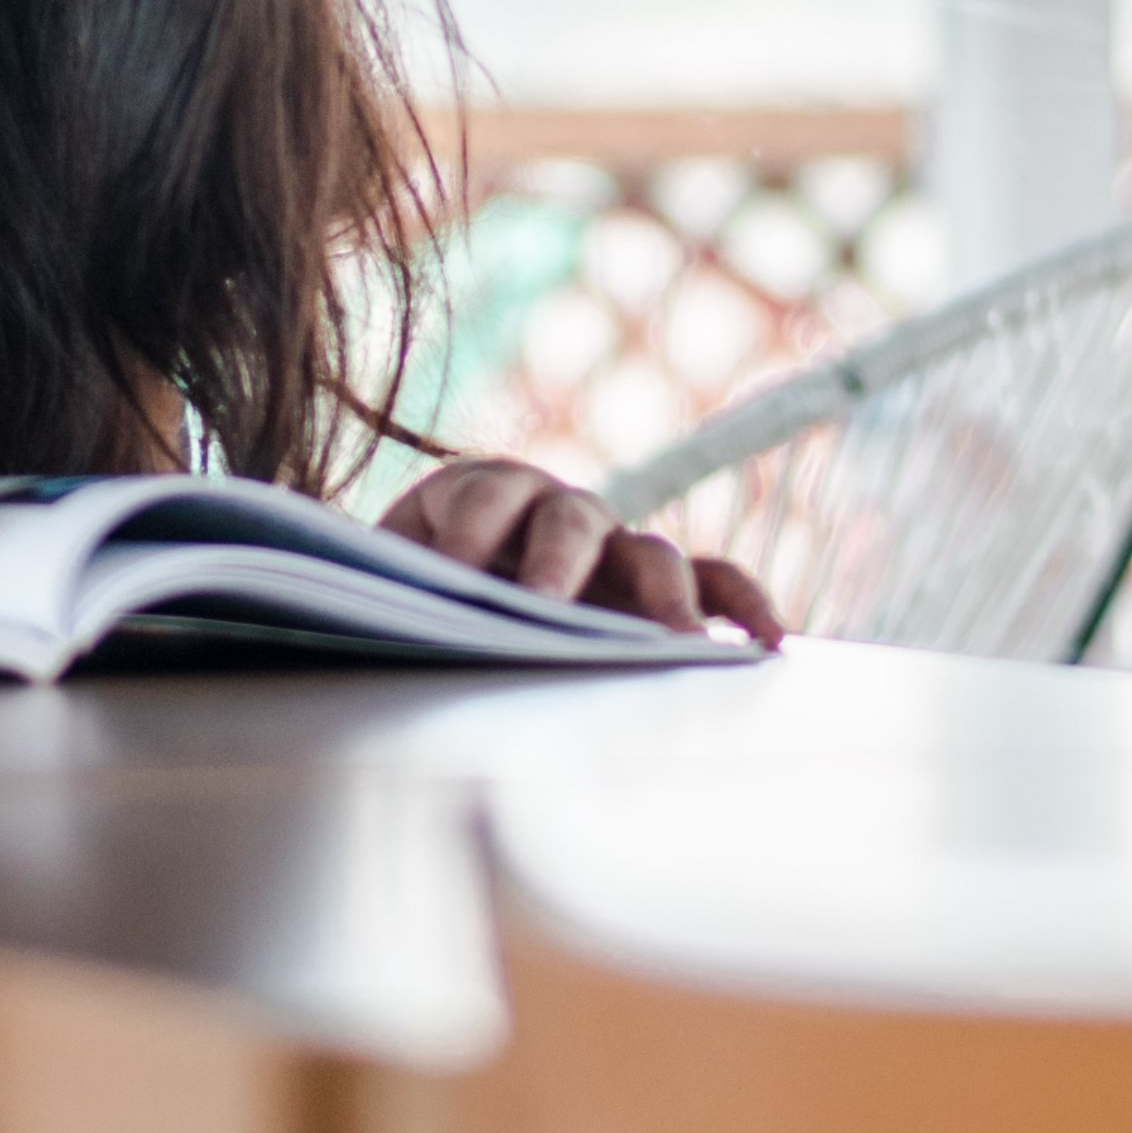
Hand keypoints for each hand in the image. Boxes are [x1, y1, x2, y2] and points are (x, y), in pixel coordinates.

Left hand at [380, 456, 783, 645]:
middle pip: (571, 519)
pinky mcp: (655, 584)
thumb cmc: (410, 583)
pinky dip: (742, 604)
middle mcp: (555, 508)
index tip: (453, 571)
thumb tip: (364, 603)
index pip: (483, 496)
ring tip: (679, 640)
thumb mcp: (389, 573)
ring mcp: (614, 546)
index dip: (468, 529)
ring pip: (652, 552)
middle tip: (549, 606)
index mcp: (479, 490)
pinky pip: (712, 583)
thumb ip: (386, 580)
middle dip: (560, 561)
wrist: (434, 585)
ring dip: (665, 593)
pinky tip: (768, 642)